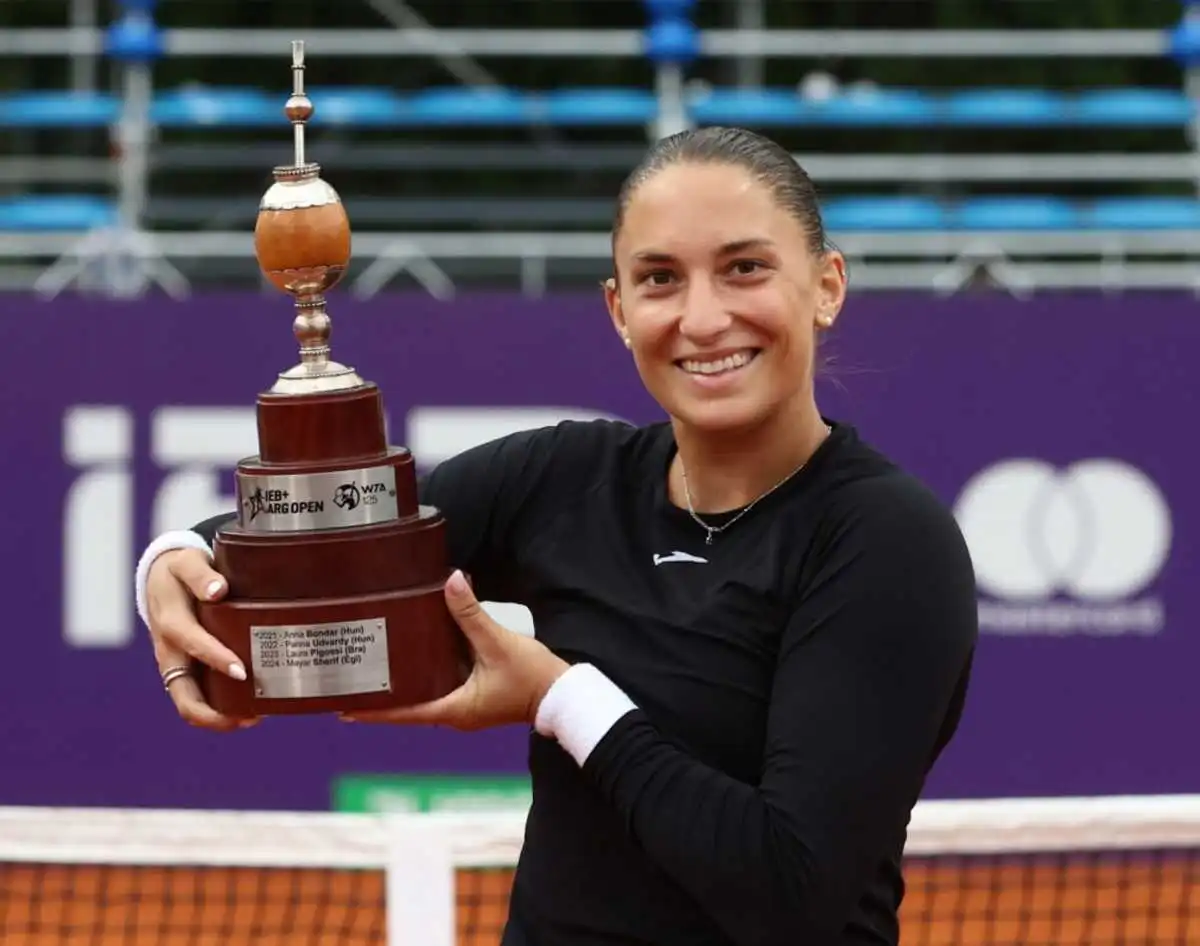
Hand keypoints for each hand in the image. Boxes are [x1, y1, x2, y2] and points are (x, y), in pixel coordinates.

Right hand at [144, 548, 257, 731]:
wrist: (159, 578)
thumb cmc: (179, 571)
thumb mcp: (186, 563)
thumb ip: (200, 574)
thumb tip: (217, 589)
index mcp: (171, 623)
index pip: (192, 645)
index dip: (216, 660)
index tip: (242, 672)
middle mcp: (169, 651)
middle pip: (182, 694)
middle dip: (213, 712)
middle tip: (250, 717)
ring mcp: (174, 665)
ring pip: (188, 703)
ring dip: (217, 717)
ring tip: (253, 718)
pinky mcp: (182, 670)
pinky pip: (196, 696)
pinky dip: (217, 708)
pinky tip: (247, 708)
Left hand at [342, 570, 569, 730]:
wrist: (563, 693)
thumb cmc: (532, 678)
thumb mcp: (497, 643)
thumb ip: (471, 613)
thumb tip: (451, 580)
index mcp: (453, 709)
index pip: (403, 713)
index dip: (373, 710)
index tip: (343, 707)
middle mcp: (454, 712)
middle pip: (409, 703)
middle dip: (384, 691)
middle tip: (353, 676)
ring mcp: (465, 704)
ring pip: (426, 690)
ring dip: (406, 678)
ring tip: (378, 660)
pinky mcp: (476, 693)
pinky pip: (444, 681)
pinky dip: (429, 668)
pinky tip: (418, 647)